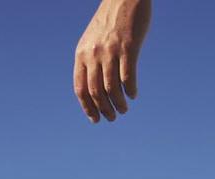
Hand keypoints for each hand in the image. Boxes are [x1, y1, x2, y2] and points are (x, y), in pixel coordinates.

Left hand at [74, 0, 151, 122]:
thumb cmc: (110, 22)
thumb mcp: (93, 41)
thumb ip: (92, 61)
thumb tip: (97, 90)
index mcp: (82, 54)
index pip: (81, 88)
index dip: (87, 107)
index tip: (95, 119)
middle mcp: (93, 54)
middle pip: (96, 92)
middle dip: (104, 109)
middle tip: (113, 118)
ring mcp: (110, 51)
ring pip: (111, 88)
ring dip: (118, 104)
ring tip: (123, 110)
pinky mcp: (127, 49)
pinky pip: (127, 77)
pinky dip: (130, 90)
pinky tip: (133, 95)